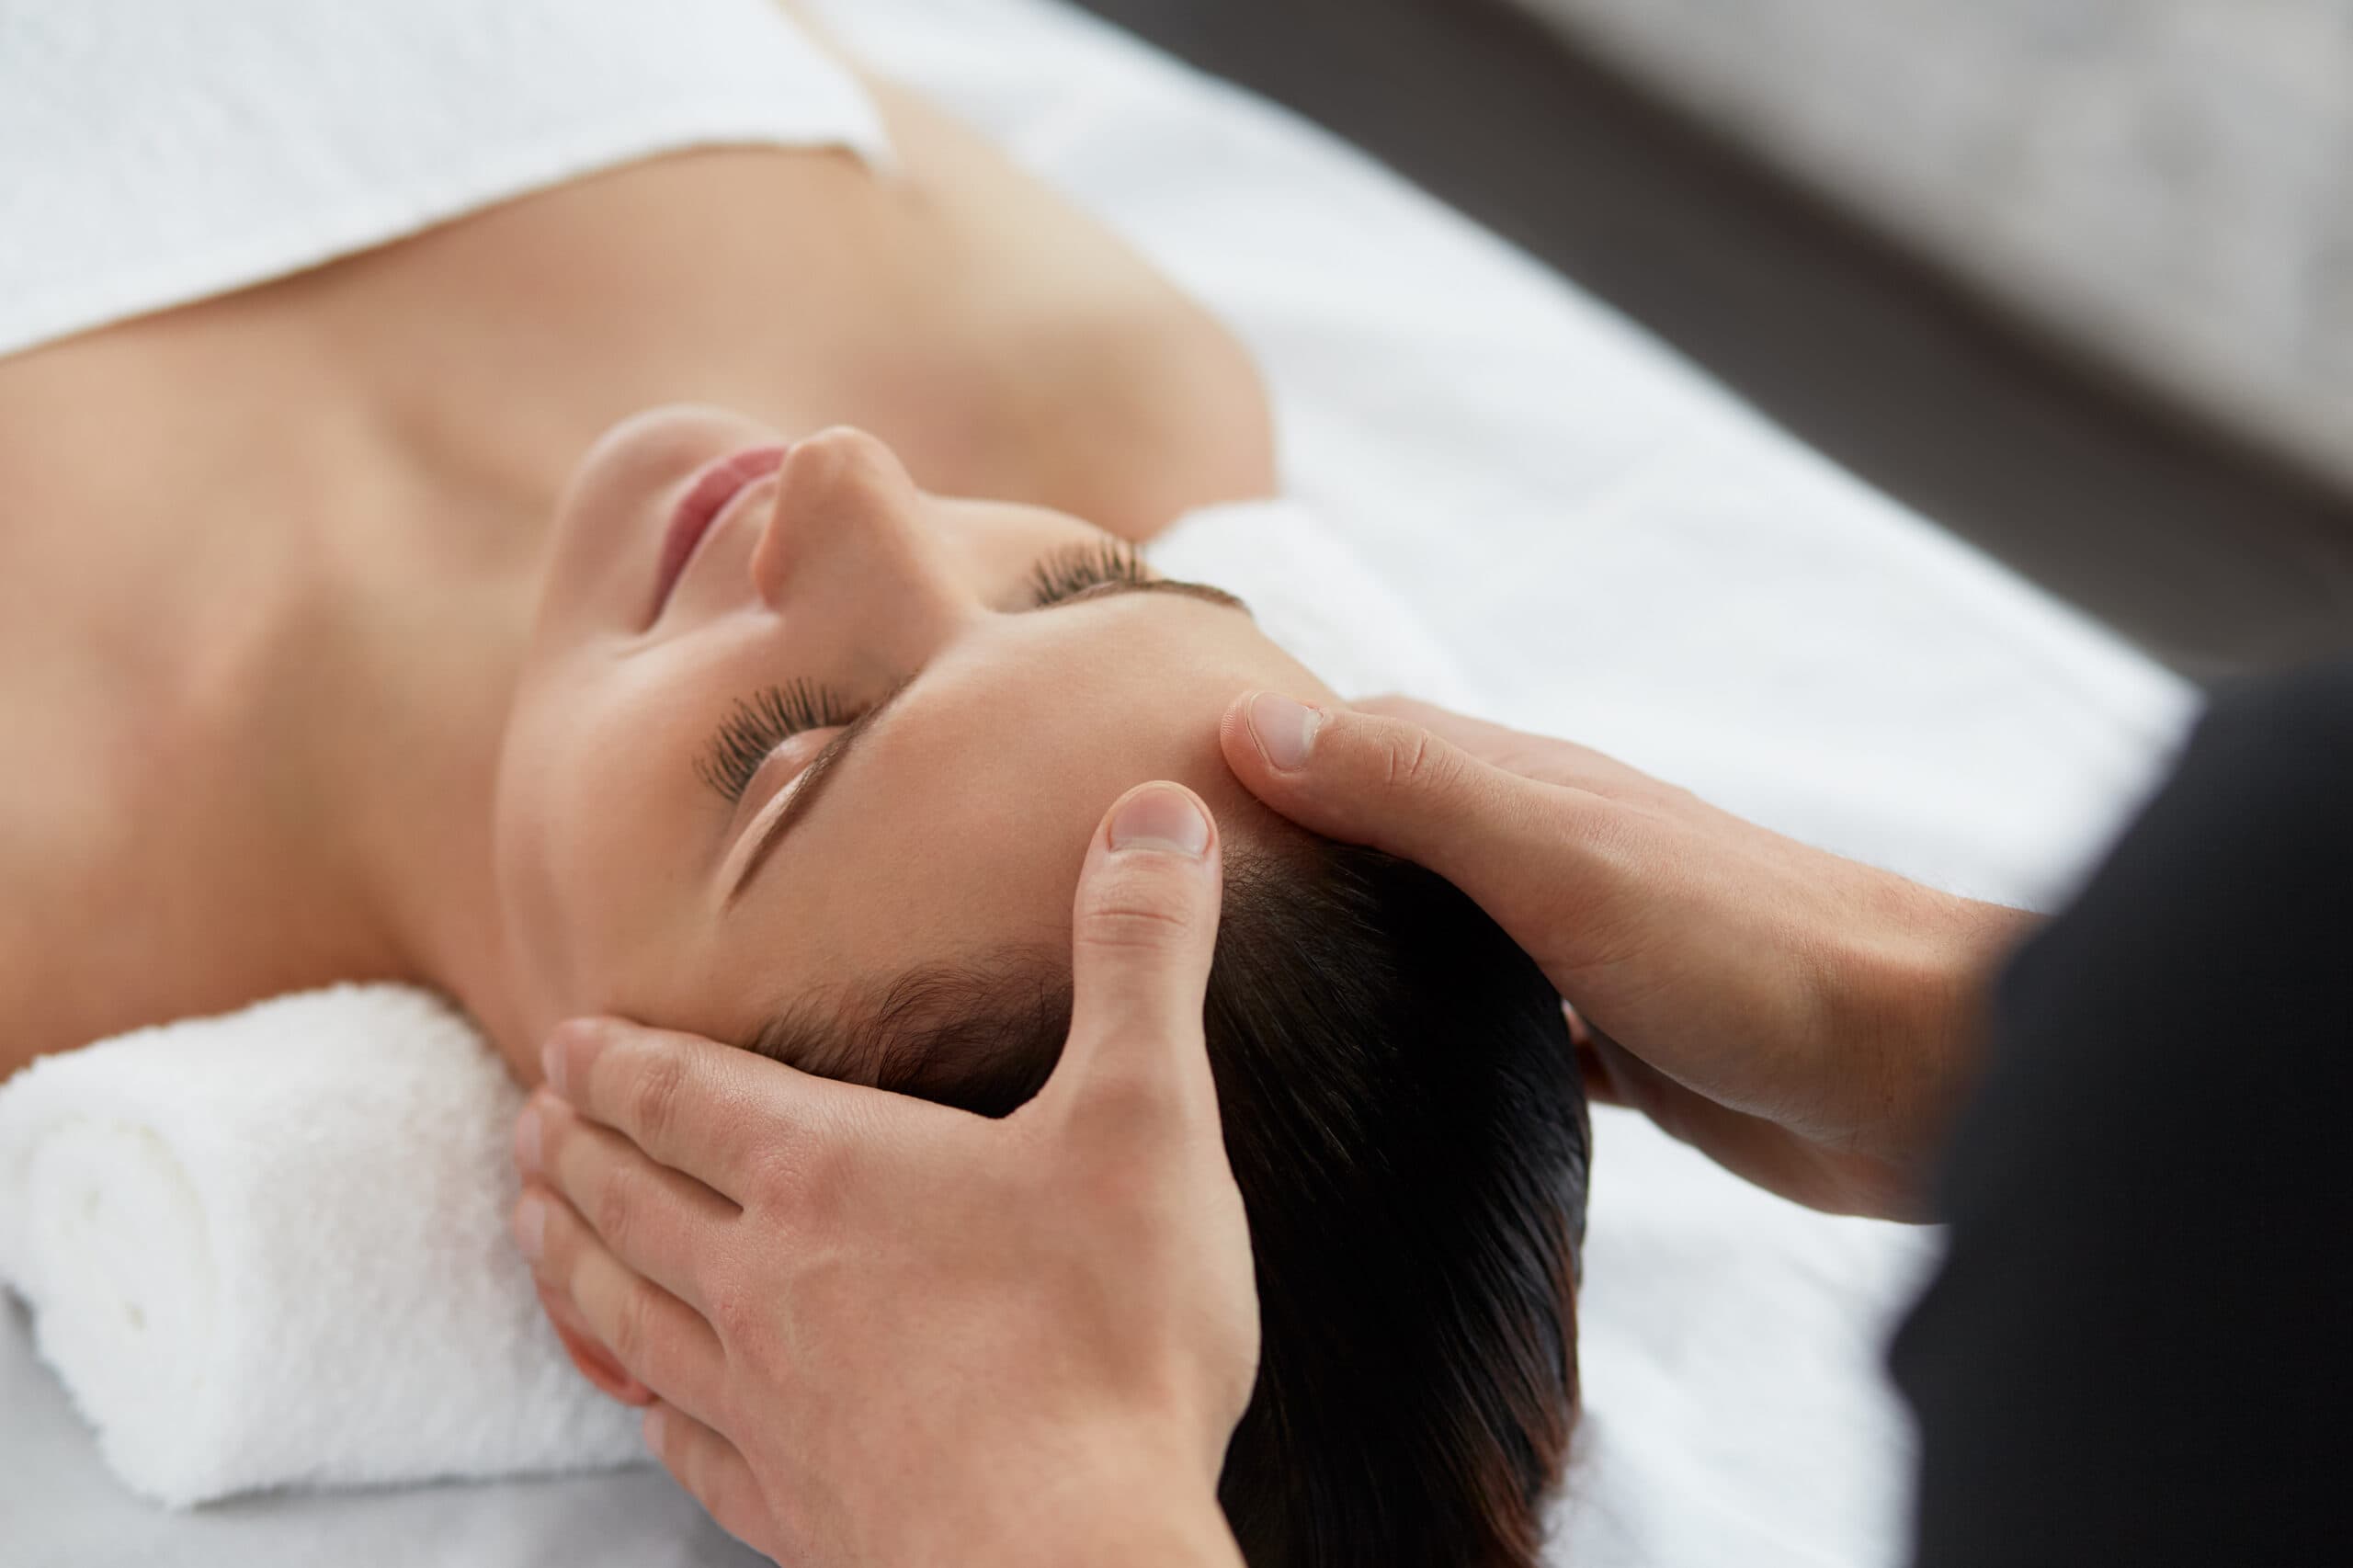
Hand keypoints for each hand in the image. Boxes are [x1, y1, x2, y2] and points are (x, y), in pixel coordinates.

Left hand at [511, 782, 1254, 1566]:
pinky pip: (679, 1440)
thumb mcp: (1147, 1116)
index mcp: (829, 1172)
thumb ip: (1143, 956)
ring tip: (531, 1225)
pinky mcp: (790, 1506)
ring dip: (569, 1258)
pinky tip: (640, 1404)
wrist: (1069, 1557)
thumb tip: (1158, 808)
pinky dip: (639, 1403)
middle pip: (629, 1198)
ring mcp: (764, 1403)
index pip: (684, 1095)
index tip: (564, 1039)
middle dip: (571, 1148)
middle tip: (526, 1119)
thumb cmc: (1107, 1336)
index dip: (616, 1060)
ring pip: (625, 1313)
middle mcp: (765, 1281)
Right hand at [1221, 692, 2035, 1219]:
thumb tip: (1251, 725)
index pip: (1368, 739)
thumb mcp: (1553, 851)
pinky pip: (1498, 1029)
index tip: (1158, 794)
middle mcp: (1550, 853)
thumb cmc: (1742, 947)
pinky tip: (1384, 1086)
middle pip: (1398, 834)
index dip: (1268, 752)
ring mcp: (1584, 949)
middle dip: (1303, 852)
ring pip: (1442, 934)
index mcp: (1530, 786)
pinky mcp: (1618, 1045)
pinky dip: (1435, 1039)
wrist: (1913, 1072)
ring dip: (1366, 948)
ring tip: (1256, 997)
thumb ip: (1413, 789)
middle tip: (1185, 910)